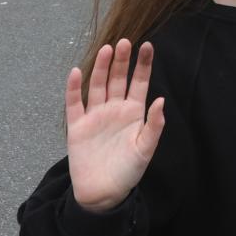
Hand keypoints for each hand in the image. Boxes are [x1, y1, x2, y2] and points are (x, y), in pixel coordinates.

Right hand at [66, 40, 165, 213]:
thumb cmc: (129, 171)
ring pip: (97, 86)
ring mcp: (95, 116)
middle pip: (117, 79)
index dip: (143, 65)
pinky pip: (74, 104)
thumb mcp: (146, 149)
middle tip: (124, 42)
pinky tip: (77, 72)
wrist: (103, 192)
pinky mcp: (77, 126)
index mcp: (133, 113)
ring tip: (106, 49)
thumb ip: (154, 125)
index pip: (139, 83)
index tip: (147, 46)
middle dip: (121, 61)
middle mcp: (114, 110)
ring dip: (100, 68)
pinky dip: (74, 88)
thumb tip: (160, 100)